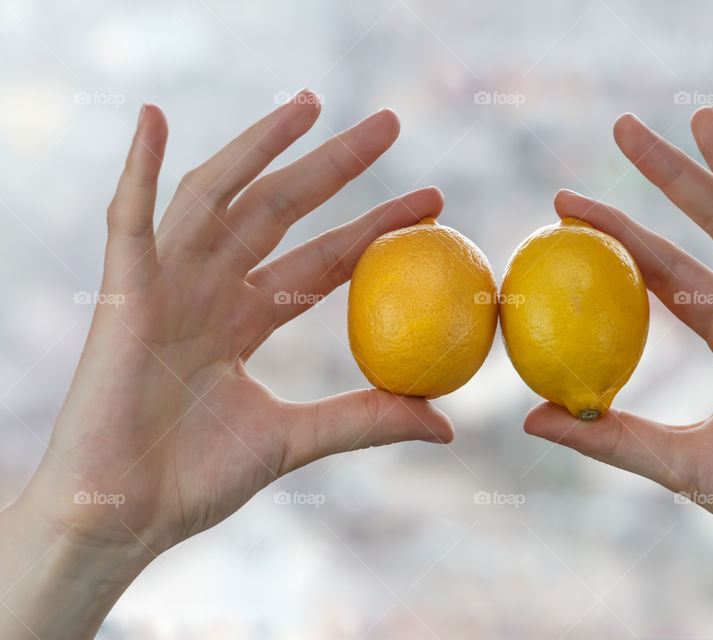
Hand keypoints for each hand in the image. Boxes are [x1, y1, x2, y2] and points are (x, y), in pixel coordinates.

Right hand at [0, 92, 452, 638]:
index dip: (375, 225)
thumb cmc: (197, 481)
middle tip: (391, 123)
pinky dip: (135, 169)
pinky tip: (154, 119)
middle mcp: (210, 289)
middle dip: (335, 165)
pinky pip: (128, 222)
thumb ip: (366, 419)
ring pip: (219, 196)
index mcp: (245, 319)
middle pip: (281, 209)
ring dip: (259, 145)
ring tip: (311, 104)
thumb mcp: (297, 439)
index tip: (433, 202)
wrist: (124, 516)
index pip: (324, 257)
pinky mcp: (122, 293)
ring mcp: (167, 284)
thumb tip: (448, 425)